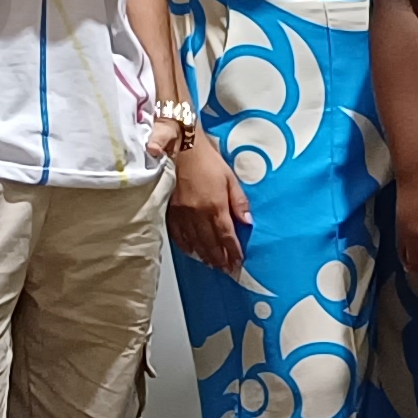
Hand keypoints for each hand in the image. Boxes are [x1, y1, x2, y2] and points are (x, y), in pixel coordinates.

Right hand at [167, 130, 247, 271]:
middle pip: (210, 242)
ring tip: (212, 264)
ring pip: (194, 241)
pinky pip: (178, 234)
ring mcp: (182, 214)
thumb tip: (248, 221)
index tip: (238, 262)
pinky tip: (192, 251)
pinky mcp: (170, 210)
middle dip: (219, 258)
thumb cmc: (208, 160)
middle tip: (226, 269)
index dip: (232, 251)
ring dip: (204, 255)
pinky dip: (186, 245)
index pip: (226, 235)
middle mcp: (198, 213)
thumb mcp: (230, 178)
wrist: (181, 148)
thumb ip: (239, 201)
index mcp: (215, 205)